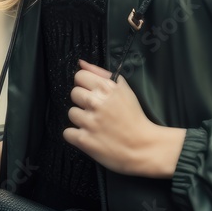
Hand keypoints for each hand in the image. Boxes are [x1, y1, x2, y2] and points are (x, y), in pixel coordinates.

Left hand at [63, 59, 184, 177]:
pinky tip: (89, 136)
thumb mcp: (124, 90)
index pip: (80, 76)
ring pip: (71, 113)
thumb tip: (81, 62)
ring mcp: (89, 121)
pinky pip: (67, 133)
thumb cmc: (134, 118)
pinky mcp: (84, 140)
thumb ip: (101, 73)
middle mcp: (96, 102)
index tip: (93, 93)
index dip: (85, 84)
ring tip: (95, 125)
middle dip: (83, 102)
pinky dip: (76, 136)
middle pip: (74, 93)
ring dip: (81, 119)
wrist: (143, 147)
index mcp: (107, 88)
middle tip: (96, 111)